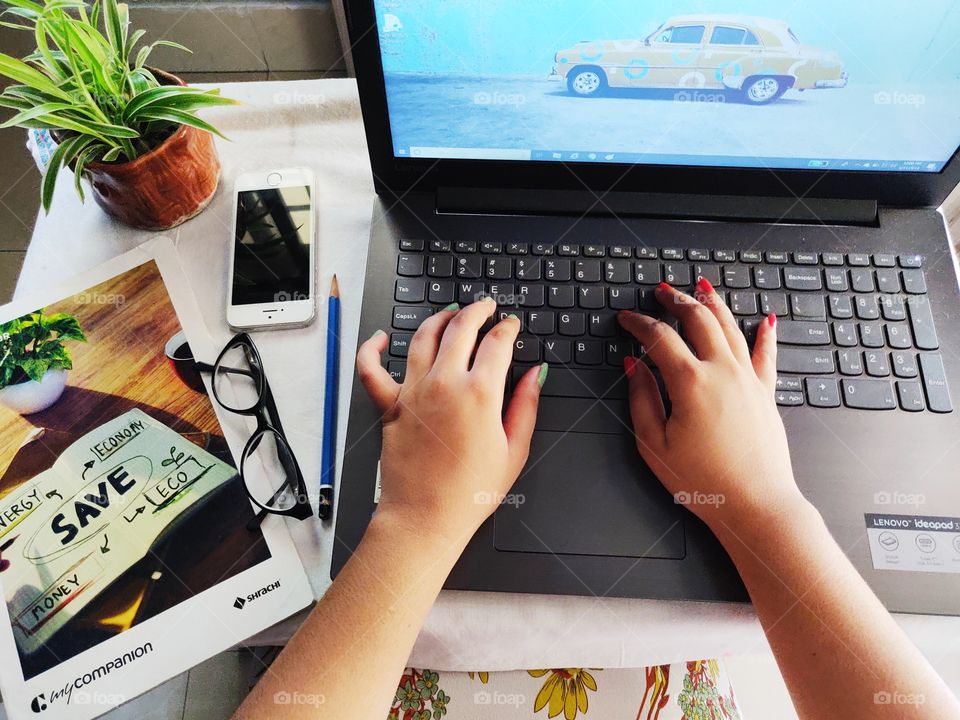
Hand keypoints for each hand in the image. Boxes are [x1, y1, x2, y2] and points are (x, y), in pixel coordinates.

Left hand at [356, 298, 545, 544]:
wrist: (425, 518)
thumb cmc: (470, 492)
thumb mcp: (514, 450)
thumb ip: (526, 405)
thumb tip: (534, 374)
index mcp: (480, 394)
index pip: (497, 342)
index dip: (507, 327)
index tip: (511, 325)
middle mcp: (444, 384)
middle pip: (460, 328)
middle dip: (476, 310)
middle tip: (485, 307)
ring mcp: (413, 392)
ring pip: (423, 336)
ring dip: (439, 318)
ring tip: (450, 313)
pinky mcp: (389, 406)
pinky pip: (372, 369)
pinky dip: (374, 348)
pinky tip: (382, 338)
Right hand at [618, 280, 801, 527]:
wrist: (756, 505)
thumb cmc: (704, 483)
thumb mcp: (655, 444)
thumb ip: (642, 399)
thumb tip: (634, 366)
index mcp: (690, 383)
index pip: (659, 337)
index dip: (639, 323)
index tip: (627, 317)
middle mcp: (723, 372)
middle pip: (699, 319)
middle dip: (677, 300)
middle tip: (662, 291)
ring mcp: (748, 381)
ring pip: (731, 327)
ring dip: (713, 303)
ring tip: (702, 287)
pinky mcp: (766, 394)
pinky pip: (765, 355)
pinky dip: (764, 334)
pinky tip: (765, 320)